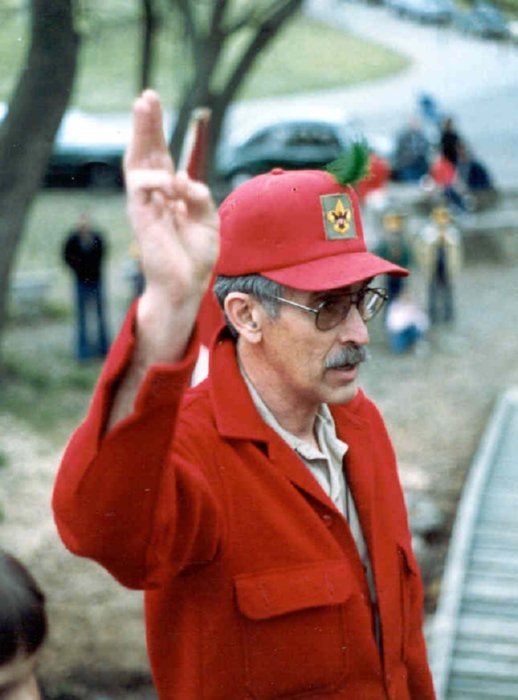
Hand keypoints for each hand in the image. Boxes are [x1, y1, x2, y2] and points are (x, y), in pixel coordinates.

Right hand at [124, 90, 218, 307]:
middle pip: (146, 152)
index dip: (158, 131)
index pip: (161, 156)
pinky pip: (141, 186)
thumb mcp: (208, 220)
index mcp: (170, 194)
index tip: (155, 104)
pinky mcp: (141, 216)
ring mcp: (145, 204)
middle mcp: (155, 195)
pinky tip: (171, 184)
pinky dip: (157, 179)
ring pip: (136, 161)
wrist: (186, 285)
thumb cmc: (196, 255)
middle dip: (146, 124)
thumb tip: (183, 177)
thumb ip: (199, 195)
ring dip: (141, 133)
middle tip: (146, 96)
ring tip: (144, 106)